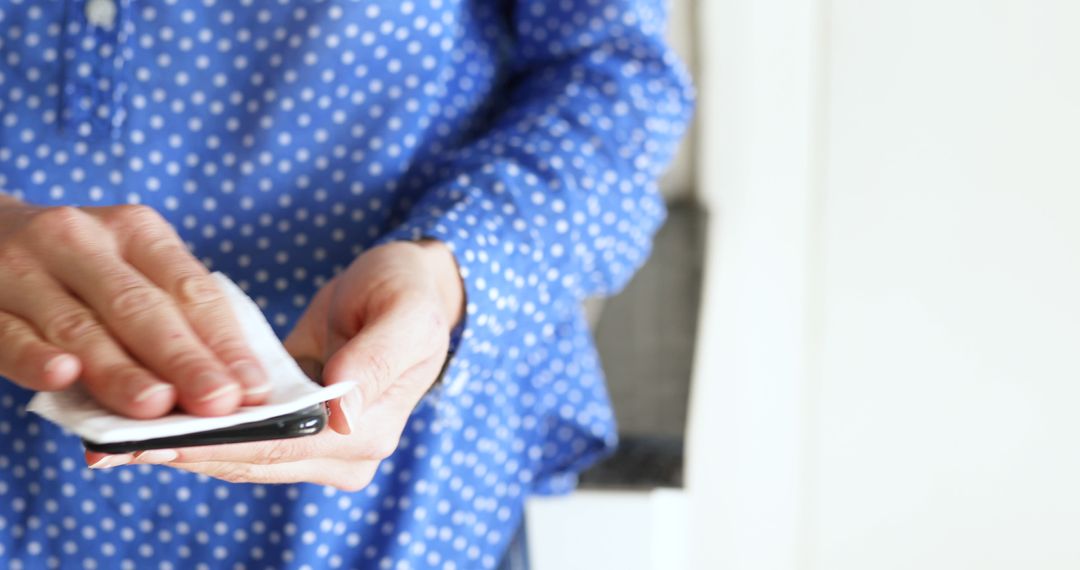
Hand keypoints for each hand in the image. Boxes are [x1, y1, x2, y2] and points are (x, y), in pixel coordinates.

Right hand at [0, 200, 269, 417]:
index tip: (254, 389)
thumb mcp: (126, 271)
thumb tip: (229, 390)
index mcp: (137, 230)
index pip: (192, 289)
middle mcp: (82, 238)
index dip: (225, 342)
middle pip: (142, 307)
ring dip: (119, 369)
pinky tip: (63, 377)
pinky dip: (36, 357)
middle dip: (184, 359)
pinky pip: (10, 334)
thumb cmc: (77, 273)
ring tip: (156, 406)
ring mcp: (24, 267)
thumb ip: (169, 319)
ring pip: (79, 325)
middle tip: (218, 403)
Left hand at [96, 240, 464, 489]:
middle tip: (111, 443)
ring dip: (176, 448)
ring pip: (236, 458)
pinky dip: (192, 434)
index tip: (161, 440)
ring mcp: (317, 449)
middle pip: (251, 462)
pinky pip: (237, 439)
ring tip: (109, 439)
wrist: (408, 291)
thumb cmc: (408, 294)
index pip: (285, 448)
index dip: (222, 445)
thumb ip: (377, 359)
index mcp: (370, 433)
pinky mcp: (292, 432)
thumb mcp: (404, 314)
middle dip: (183, 452)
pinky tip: (142, 426)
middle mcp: (342, 455)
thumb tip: (342, 411)